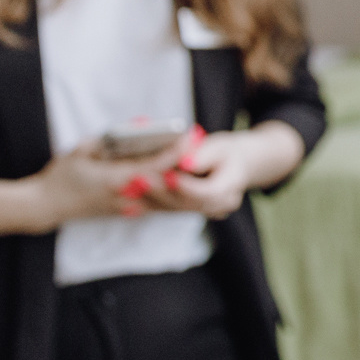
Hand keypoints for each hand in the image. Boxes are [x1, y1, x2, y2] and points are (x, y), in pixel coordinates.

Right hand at [36, 139, 184, 224]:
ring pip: (165, 196)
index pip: (153, 166)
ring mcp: (127, 207)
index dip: (174, 153)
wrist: (46, 206)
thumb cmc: (60, 176)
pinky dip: (172, 191)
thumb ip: (108, 139)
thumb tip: (138, 125)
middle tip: (201, 146)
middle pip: (166, 182)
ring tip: (198, 159)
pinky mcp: (127, 212)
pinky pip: (157, 202)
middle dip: (185, 164)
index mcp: (114, 179)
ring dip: (183, 178)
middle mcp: (126, 196)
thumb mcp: (80, 151)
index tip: (190, 138)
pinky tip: (184, 179)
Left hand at [138, 128, 252, 218]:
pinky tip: (128, 202)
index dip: (187, 186)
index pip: (207, 192)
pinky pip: (167, 210)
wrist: (232, 167)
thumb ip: (203, 155)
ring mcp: (202, 211)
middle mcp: (218, 205)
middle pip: (186, 203)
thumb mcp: (219, 147)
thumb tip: (184, 162)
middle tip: (137, 180)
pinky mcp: (187, 211)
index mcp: (230, 187)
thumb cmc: (224, 153)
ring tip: (128, 187)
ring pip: (174, 208)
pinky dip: (148, 203)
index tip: (168, 175)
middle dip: (160, 192)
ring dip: (149, 199)